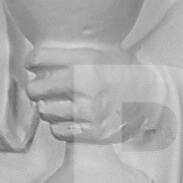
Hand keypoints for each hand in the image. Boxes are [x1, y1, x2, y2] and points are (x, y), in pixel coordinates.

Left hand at [20, 47, 173, 146]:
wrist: (151, 97)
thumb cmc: (122, 71)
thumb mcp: (100, 50)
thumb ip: (71, 52)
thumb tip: (37, 56)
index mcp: (86, 60)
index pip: (38, 58)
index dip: (31, 61)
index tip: (33, 64)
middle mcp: (86, 85)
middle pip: (35, 88)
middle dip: (36, 87)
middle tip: (42, 87)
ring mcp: (89, 110)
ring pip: (44, 111)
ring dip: (48, 107)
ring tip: (59, 103)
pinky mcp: (93, 131)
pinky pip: (57, 131)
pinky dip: (59, 125)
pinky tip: (69, 118)